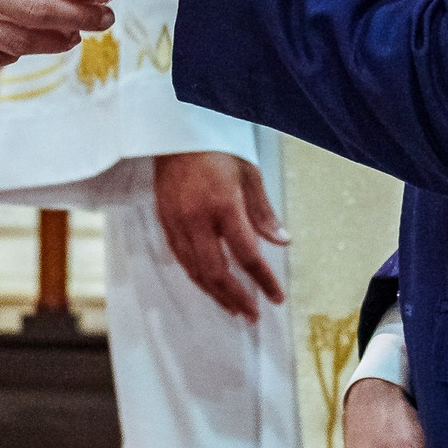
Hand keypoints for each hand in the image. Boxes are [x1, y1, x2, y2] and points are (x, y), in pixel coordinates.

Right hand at [151, 151, 287, 319]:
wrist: (177, 132)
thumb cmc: (218, 148)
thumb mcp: (249, 174)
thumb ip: (263, 212)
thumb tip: (283, 242)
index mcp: (223, 205)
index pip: (246, 255)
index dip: (263, 280)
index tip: (275, 298)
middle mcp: (196, 219)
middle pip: (217, 272)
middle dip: (236, 297)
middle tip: (252, 315)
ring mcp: (177, 222)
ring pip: (195, 271)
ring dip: (215, 293)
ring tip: (233, 308)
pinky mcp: (164, 221)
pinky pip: (180, 259)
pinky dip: (196, 276)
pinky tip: (209, 285)